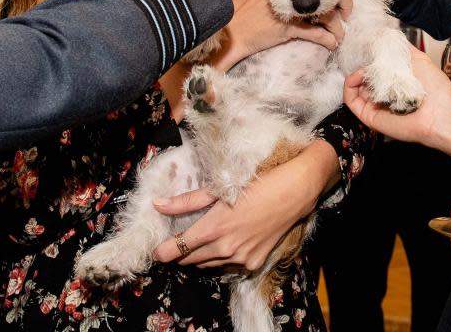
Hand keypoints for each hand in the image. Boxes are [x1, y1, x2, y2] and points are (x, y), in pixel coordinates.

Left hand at [153, 141, 338, 269]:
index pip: (176, 249)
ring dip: (198, 257)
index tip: (155, 250)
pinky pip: (227, 266)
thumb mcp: (218, 189)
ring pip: (207, 265)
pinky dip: (219, 259)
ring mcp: (240, 259)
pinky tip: (222, 245)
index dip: (162, 252)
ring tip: (198, 242)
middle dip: (178, 253)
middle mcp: (225, 248)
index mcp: (213, 228)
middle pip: (189, 260)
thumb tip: (158, 205)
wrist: (294, 192)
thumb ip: (186, 201)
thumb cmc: (256, 184)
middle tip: (175, 242)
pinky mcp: (254, 263)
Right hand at [209, 0, 351, 71]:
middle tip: (346, 14)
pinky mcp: (288, 27)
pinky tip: (332, 44)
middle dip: (342, 2)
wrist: (228, 32)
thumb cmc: (241, 12)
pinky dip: (327, 40)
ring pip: (324, 13)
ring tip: (339, 35)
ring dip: (336, 26)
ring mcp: (288, 8)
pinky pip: (315, 33)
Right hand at [343, 48, 450, 158]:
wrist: (440, 112)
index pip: (373, 69)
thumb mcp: (416, 58)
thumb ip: (399, 47)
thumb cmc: (434, 87)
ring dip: (354, 74)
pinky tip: (358, 76)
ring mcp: (374, 105)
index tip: (364, 46)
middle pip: (361, 78)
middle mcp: (383, 94)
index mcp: (394, 82)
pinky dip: (350, 84)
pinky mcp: (368, 116)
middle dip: (359, 64)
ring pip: (353, 87)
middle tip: (363, 56)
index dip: (366, 57)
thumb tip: (385, 32)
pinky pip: (350, 100)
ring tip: (364, 68)